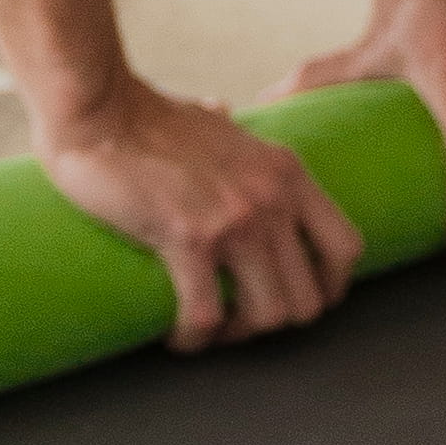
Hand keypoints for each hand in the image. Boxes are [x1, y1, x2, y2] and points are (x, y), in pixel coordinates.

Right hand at [42, 80, 364, 350]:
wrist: (99, 106)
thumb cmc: (143, 114)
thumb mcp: (212, 120)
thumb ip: (228, 126)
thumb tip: (220, 113)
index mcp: (285, 172)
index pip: (346, 248)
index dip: (327, 288)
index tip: (296, 298)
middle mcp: (272, 198)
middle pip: (309, 298)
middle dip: (274, 320)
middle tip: (237, 319)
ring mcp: (235, 219)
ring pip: (268, 316)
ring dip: (236, 333)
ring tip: (206, 327)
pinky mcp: (189, 239)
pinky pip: (205, 316)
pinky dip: (191, 338)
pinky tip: (174, 334)